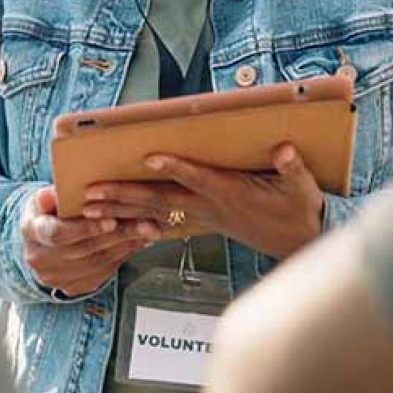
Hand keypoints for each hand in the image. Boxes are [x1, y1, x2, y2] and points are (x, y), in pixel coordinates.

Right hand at [21, 185, 153, 297]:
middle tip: (143, 222)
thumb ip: (49, 196)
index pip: (57, 233)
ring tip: (146, 229)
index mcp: (31, 232)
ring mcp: (56, 277)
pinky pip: (103, 272)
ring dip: (125, 245)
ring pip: (97, 262)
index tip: (111, 220)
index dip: (85, 228)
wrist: (42, 242)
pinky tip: (137, 242)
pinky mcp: (73, 287)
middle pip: (83, 249)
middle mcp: (40, 259)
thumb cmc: (47, 213)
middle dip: (117, 235)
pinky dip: (123, 256)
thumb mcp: (43, 198)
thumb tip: (53, 195)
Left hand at [80, 144, 325, 259]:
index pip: (198, 178)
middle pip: (161, 200)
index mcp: (231, 193)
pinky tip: (115, 224)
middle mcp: (210, 207)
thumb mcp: (302, 188)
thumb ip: (292, 168)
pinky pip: (163, 224)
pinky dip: (138, 223)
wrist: (298, 242)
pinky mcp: (201, 223)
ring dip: (121, 210)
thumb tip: (284, 150)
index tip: (150, 157)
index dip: (176, 168)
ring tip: (89, 207)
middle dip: (125, 196)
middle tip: (93, 194)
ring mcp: (202, 217)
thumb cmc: (298, 210)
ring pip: (155, 213)